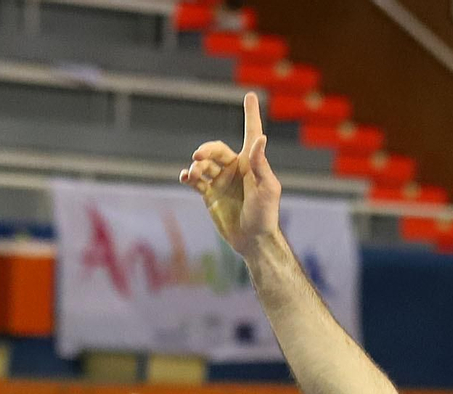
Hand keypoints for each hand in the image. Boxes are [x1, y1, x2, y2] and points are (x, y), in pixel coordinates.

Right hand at [180, 92, 280, 257]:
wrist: (253, 240)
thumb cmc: (266, 214)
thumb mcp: (268, 188)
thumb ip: (261, 164)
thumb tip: (260, 137)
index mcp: (252, 163)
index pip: (251, 133)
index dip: (251, 114)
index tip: (249, 94)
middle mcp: (235, 168)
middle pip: (216, 150)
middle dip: (206, 151)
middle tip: (198, 157)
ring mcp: (221, 181)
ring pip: (203, 165)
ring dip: (196, 167)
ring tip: (193, 175)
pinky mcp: (209, 194)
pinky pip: (194, 180)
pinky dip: (187, 176)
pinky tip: (185, 177)